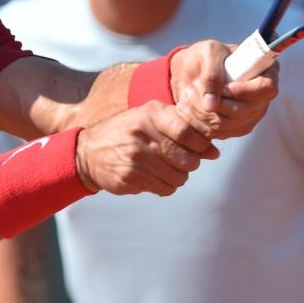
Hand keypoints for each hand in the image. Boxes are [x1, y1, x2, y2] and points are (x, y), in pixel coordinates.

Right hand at [76, 102, 219, 195]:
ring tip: (165, 169)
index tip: (200, 148)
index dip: (200, 145)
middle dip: (190, 164)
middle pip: (187, 158)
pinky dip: (165, 186)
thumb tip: (214, 152)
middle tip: (181, 161)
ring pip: (178, 177)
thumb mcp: (150, 120)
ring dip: (178, 177)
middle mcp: (142, 133)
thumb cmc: (127, 134)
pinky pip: (164, 188)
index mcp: (150, 113)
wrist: (88, 152)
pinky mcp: (130, 177)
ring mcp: (135, 157)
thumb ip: (183, 130)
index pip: (187, 132)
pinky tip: (153, 177)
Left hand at [171, 40, 278, 138]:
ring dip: (202, 112)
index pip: (266, 88)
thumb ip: (211, 76)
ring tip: (187, 95)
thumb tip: (211, 106)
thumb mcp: (208, 54)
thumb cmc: (205, 55)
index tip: (223, 88)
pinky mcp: (236, 128)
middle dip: (216, 103)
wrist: (193, 71)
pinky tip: (189, 108)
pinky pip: (218, 133)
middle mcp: (263, 96)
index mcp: (266, 71)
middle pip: (245, 111)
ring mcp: (252, 114)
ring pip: (228, 124)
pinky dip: (199, 122)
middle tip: (193, 89)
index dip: (244, 91)